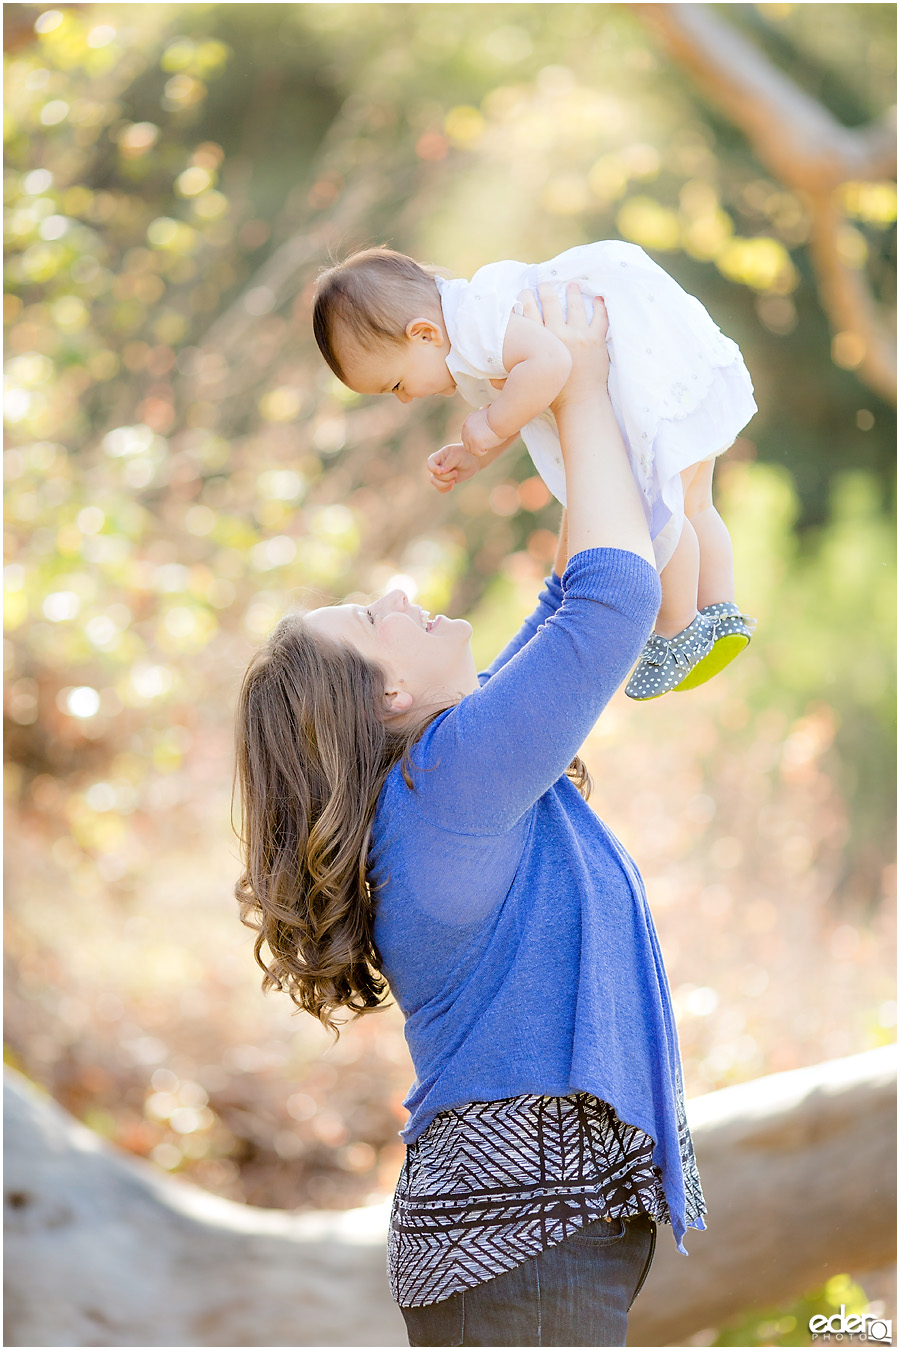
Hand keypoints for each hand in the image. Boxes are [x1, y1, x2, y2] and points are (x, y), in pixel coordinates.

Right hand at [427, 441, 481, 492]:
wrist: (474, 461)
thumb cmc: (465, 454)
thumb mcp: (458, 455)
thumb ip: (449, 463)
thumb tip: (441, 471)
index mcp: (439, 456)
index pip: (429, 463)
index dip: (433, 468)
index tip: (440, 471)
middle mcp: (438, 465)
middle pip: (434, 475)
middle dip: (445, 476)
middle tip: (456, 473)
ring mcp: (441, 473)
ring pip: (435, 482)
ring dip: (444, 484)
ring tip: (454, 481)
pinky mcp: (446, 480)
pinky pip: (439, 488)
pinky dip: (444, 489)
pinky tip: (452, 487)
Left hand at [461, 407, 506, 456]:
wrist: (501, 418)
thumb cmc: (499, 415)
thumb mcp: (488, 412)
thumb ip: (483, 415)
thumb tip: (486, 407)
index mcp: (469, 420)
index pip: (466, 435)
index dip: (474, 439)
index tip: (484, 438)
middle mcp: (466, 428)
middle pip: (466, 444)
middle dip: (476, 445)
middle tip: (487, 442)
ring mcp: (469, 437)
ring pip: (470, 450)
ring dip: (479, 449)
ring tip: (489, 442)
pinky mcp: (474, 444)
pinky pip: (477, 453)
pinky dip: (484, 451)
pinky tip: (489, 445)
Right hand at [517, 284, 609, 412]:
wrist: (580, 405)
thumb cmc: (552, 398)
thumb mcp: (526, 385)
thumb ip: (507, 379)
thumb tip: (490, 377)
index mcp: (540, 343)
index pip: (529, 314)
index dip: (525, 300)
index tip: (524, 293)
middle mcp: (559, 334)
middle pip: (550, 304)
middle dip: (545, 291)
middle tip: (543, 284)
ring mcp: (580, 335)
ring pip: (575, 306)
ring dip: (572, 293)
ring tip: (572, 285)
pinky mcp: (597, 340)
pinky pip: (600, 318)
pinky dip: (600, 306)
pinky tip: (598, 297)